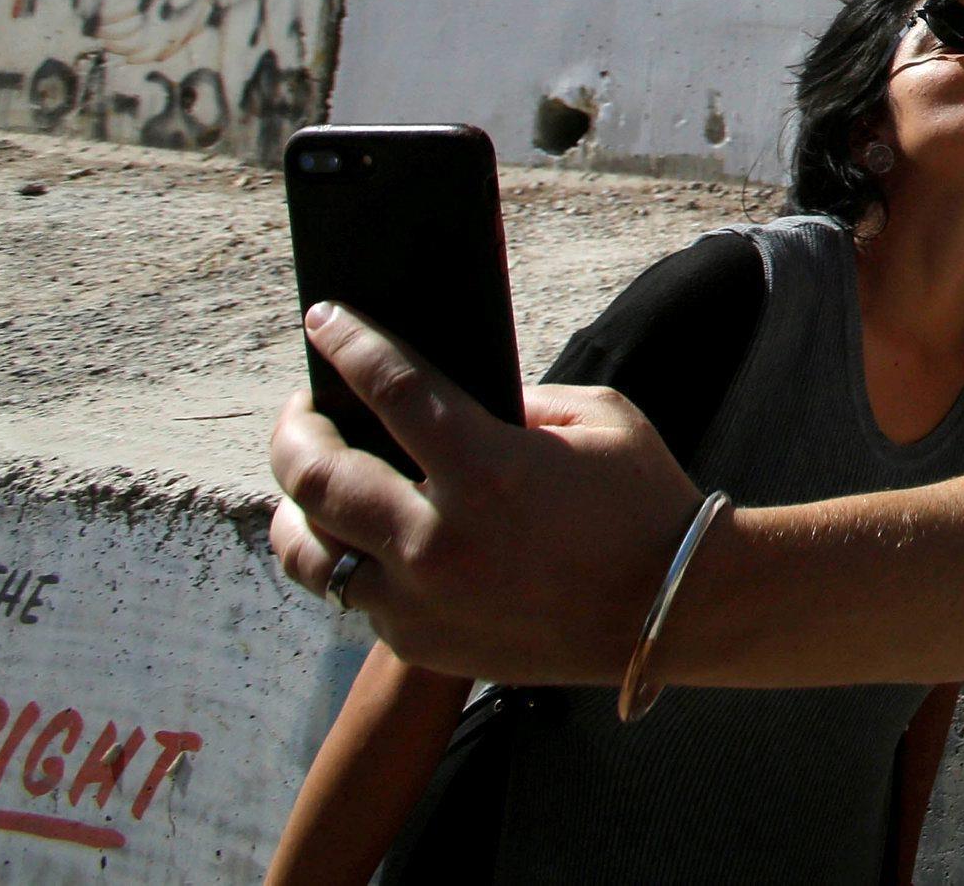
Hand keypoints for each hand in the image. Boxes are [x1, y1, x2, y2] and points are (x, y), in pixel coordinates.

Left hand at [270, 303, 701, 683]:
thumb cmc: (644, 505)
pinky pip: (350, 594)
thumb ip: (521, 401)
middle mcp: (439, 537)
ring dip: (295, 505)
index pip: (389, 387)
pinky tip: (357, 535)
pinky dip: (345, 556)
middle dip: (293, 430)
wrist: (670, 612)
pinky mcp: (420, 641)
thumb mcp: (600, 419)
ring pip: (307, 549)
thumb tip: (454, 399)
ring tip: (308, 481)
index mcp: (488, 466)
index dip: (348, 345)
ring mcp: (421, 598)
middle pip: (315, 475)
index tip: (323, 321)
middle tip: (303, 409)